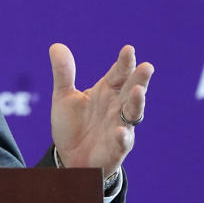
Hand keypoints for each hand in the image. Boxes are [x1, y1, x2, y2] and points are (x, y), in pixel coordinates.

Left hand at [49, 43, 152, 178]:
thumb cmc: (72, 125)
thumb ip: (63, 73)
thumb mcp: (63, 97)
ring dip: (137, 103)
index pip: (118, 74)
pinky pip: (122, 143)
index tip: (128, 49)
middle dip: (140, 79)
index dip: (124, 62)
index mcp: (106, 92)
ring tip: (138, 91)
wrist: (69, 157)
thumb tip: (56, 45)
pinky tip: (120, 131)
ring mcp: (119, 127)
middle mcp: (117, 107)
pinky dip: (123, 137)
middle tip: (147, 66)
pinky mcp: (116, 149)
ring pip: (133, 114)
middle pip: (131, 90)